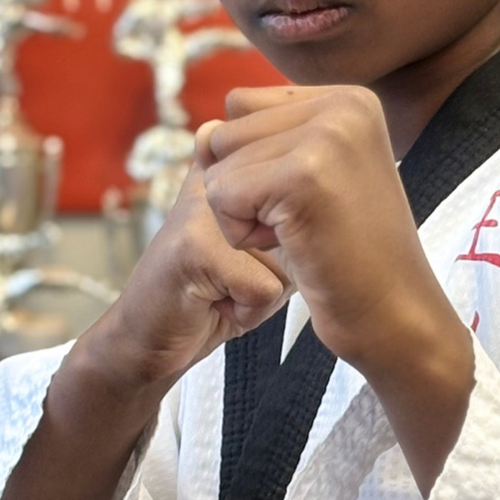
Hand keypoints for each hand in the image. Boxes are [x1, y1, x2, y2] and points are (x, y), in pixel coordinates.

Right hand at [0, 167, 291, 499]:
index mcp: (237, 161)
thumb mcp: (267, 242)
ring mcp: (204, 204)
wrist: (150, 338)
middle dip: (289, 261)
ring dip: (271, 287)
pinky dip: (252, 308)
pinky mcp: (193, 245)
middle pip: (306, 221)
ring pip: (290, 255)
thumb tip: (349, 193)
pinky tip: (217, 303)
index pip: (307, 183)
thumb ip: (298, 212)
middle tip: (242, 271)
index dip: (305, 228)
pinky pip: (266, 285)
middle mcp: (218, 170)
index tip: (271, 246)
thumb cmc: (216, 290)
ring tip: (229, 286)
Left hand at [198, 86, 473, 492]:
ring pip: (219, 162)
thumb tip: (200, 132)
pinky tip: (292, 246)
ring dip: (241, 214)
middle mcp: (345, 104)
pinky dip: (240, 233)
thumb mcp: (310, 179)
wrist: (394, 315)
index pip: (243, 104)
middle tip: (304, 223)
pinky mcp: (304, 175)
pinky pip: (222, 194)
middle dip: (244, 187)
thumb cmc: (348, 256)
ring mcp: (328, 135)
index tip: (305, 199)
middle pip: (226, 131)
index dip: (253, 162)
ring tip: (301, 234)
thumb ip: (258, 142)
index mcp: (351, 99)